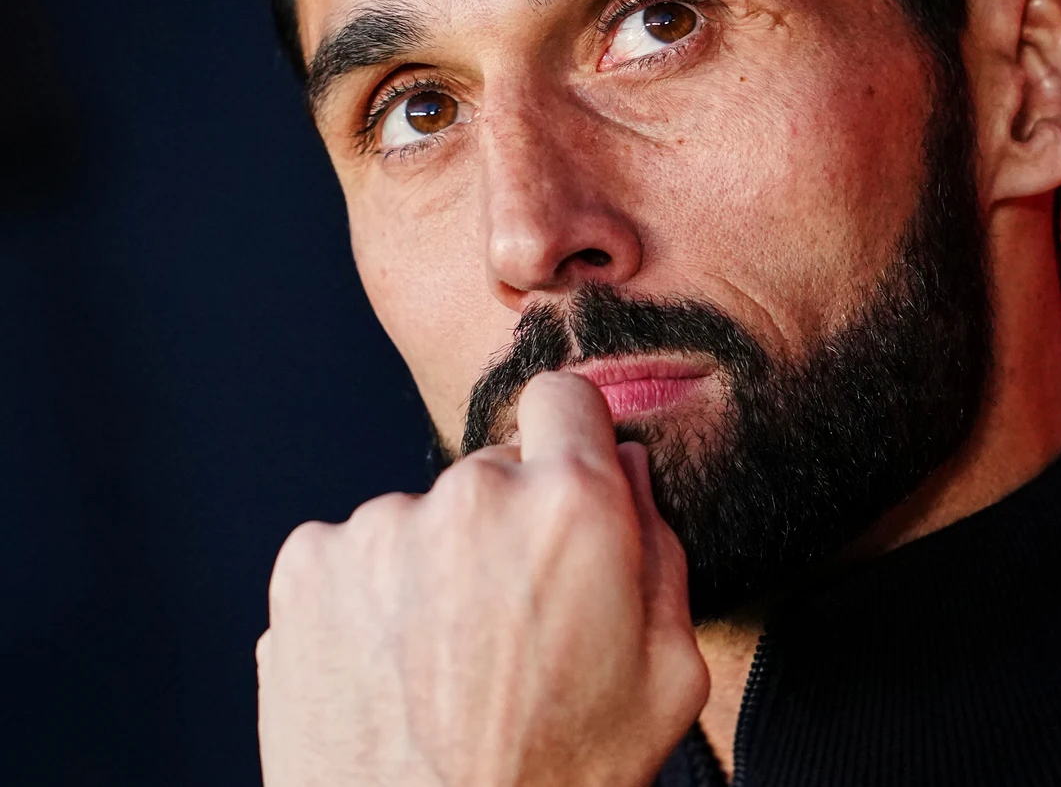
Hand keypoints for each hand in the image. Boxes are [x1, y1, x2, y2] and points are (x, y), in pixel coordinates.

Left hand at [257, 371, 707, 786]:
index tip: (565, 486)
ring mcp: (376, 527)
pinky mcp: (306, 566)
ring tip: (444, 664)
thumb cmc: (554, 779)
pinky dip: (368, 598)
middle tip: (511, 624)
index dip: (571, 444)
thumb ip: (660, 551)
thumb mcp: (668, 676)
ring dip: (434, 566)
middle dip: (508, 526)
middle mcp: (469, 496)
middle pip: (494, 469)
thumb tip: (626, 472)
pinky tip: (391, 669)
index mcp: (572, 508)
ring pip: (421, 517)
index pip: (567, 397)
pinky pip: (352, 553)